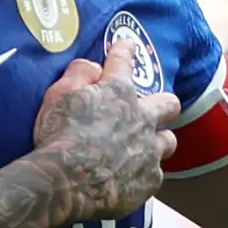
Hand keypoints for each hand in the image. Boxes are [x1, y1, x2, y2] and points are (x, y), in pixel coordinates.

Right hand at [27, 57, 178, 223]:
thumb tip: (93, 67)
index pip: (124, 61)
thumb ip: (79, 74)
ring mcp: (149, 151)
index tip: (127, 46)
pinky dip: (144, 174)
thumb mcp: (58, 95)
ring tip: (143, 148)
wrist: (66, 182)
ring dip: (157, 142)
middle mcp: (141, 118)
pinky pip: (154, 175)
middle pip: (168, 104)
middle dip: (164, 103)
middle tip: (152, 108)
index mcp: (118, 92)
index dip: (125, 50)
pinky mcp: (148, 181)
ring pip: (168, 142)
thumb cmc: (58, 136)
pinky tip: (131, 178)